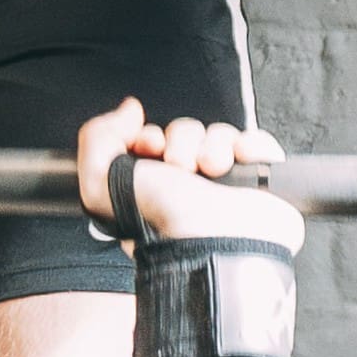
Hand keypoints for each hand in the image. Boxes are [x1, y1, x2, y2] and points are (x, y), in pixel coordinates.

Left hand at [74, 94, 301, 251]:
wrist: (215, 246)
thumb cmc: (163, 226)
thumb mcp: (102, 186)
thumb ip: (96, 139)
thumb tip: (127, 110)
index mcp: (154, 185)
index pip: (153, 139)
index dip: (148, 137)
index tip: (148, 147)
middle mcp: (189, 184)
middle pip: (185, 132)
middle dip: (180, 142)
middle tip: (180, 168)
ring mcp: (227, 183)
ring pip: (219, 134)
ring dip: (213, 146)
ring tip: (211, 171)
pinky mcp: (260, 182)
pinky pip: (256, 143)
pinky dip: (250, 146)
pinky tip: (240, 161)